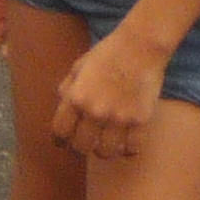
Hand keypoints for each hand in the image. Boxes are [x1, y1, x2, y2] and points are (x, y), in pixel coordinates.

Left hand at [53, 24, 168, 159]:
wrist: (140, 47)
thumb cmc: (107, 54)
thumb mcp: (78, 67)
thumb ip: (68, 89)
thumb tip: (62, 107)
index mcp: (76, 97)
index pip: (60, 131)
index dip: (59, 139)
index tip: (62, 141)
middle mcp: (95, 111)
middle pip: (81, 147)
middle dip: (80, 146)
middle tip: (85, 141)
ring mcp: (119, 118)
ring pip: (105, 152)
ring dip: (103, 150)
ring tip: (106, 142)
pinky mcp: (140, 121)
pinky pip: (131, 149)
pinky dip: (127, 149)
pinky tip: (126, 142)